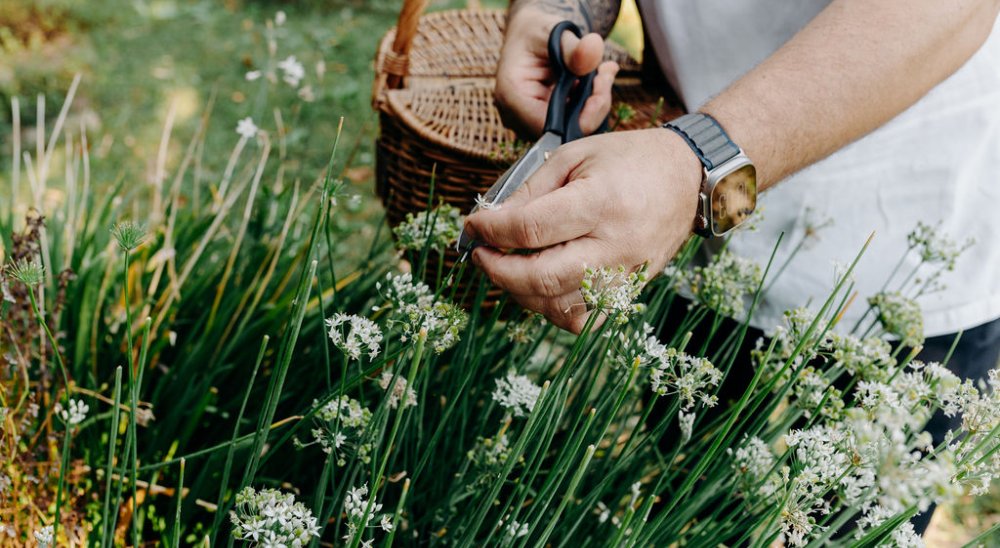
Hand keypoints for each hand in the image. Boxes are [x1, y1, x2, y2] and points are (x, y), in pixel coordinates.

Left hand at [464, 129, 702, 332]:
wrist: (687, 178)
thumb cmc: (629, 160)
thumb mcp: (575, 156)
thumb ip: (531, 190)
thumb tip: (491, 221)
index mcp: (600, 202)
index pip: (531, 229)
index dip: (492, 231)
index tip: (474, 226)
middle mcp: (616, 245)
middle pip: (542, 278)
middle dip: (498, 271)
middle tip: (482, 255)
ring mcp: (626, 274)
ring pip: (559, 307)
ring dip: (521, 293)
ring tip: (508, 268)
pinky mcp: (632, 292)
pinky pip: (585, 321)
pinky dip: (554, 311)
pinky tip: (542, 287)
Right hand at [495, 8, 618, 138]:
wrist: (528, 39)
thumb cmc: (535, 34)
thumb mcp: (553, 32)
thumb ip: (573, 46)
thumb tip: (595, 48)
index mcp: (511, 96)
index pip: (550, 126)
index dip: (583, 115)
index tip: (602, 85)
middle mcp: (516, 117)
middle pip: (564, 131)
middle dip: (593, 105)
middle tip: (605, 74)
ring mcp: (530, 123)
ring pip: (573, 129)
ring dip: (595, 102)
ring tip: (603, 72)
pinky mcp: (545, 122)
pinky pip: (574, 122)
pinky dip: (590, 103)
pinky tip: (596, 79)